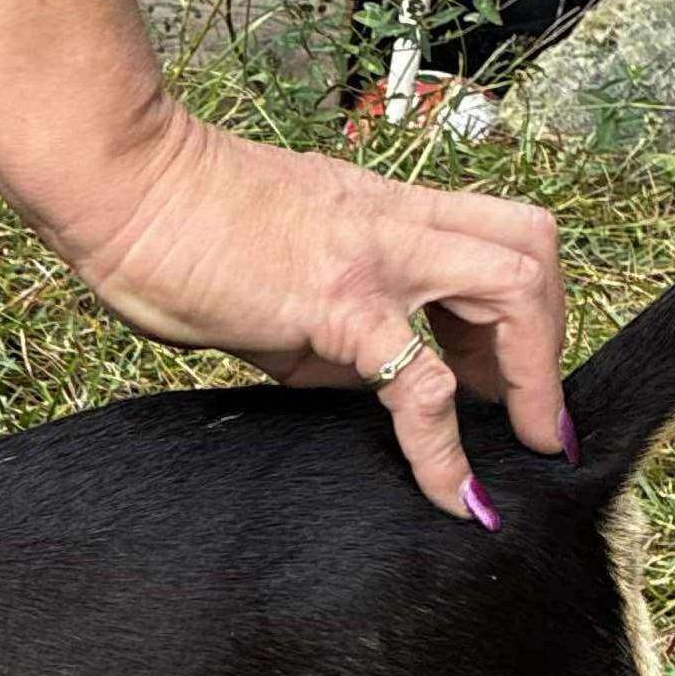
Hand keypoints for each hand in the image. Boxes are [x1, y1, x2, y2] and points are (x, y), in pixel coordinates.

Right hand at [57, 102, 570, 520]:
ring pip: (514, 288)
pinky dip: (445, 446)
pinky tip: (449, 491)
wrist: (121, 184)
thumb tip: (357, 388)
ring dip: (534, 373)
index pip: (489, 243)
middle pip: (532, 249)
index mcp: (381, 214)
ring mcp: (375, 258)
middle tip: (539, 418)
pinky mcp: (336, 304)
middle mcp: (396, 225)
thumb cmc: (170, 229)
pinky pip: (417, 380)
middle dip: (552, 339)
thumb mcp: (270, 286)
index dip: (522, 314)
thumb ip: (323, 336)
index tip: (512, 381)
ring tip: (524, 445)